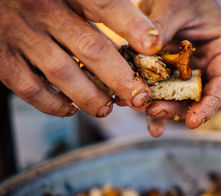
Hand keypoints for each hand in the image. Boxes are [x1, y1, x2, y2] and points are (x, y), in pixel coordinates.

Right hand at [0, 0, 162, 117]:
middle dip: (121, 78)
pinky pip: (30, 88)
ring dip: (91, 96)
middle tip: (140, 97)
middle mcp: (42, 8)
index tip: (153, 46)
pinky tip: (71, 108)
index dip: (132, 26)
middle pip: (91, 47)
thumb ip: (100, 5)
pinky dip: (54, 104)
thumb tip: (145, 38)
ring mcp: (19, 33)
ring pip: (63, 72)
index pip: (105, 4)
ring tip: (107, 109)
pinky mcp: (2, 58)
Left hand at [142, 0, 220, 136]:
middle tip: (156, 110)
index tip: (194, 121)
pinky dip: (153, 102)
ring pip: (179, 98)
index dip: (209, 106)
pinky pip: (162, 91)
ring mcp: (187, 72)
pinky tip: (147, 119)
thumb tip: (146, 51)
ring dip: (164, 108)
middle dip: (179, 108)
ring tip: (148, 112)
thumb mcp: (174, 3)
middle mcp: (207, 66)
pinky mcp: (169, 73)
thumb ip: (162, 25)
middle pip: (198, 96)